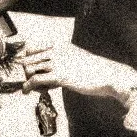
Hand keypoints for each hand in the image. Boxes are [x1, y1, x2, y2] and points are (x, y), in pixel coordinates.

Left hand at [19, 41, 136, 102]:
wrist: (108, 76)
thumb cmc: (93, 70)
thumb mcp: (74, 58)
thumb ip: (60, 60)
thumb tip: (45, 69)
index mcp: (59, 44)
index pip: (31, 49)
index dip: (29, 61)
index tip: (34, 71)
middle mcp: (56, 50)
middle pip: (28, 59)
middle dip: (28, 72)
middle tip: (36, 83)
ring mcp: (57, 62)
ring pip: (29, 69)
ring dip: (29, 81)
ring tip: (38, 89)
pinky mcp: (59, 76)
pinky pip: (34, 80)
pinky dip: (28, 87)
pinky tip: (27, 92)